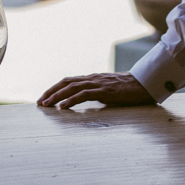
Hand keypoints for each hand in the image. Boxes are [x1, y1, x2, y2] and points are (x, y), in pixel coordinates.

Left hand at [37, 72, 154, 108]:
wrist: (144, 84)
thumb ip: (96, 92)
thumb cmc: (127, 89)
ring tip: (47, 105)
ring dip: (57, 96)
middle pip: (66, 82)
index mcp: (92, 78)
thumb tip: (84, 100)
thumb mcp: (108, 90)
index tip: (45, 98)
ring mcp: (98, 83)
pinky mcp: (104, 90)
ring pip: (72, 87)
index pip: (69, 81)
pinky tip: (63, 106)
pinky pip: (84, 94)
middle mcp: (92, 78)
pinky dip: (72, 100)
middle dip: (51, 91)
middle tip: (39, 103)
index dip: (55, 88)